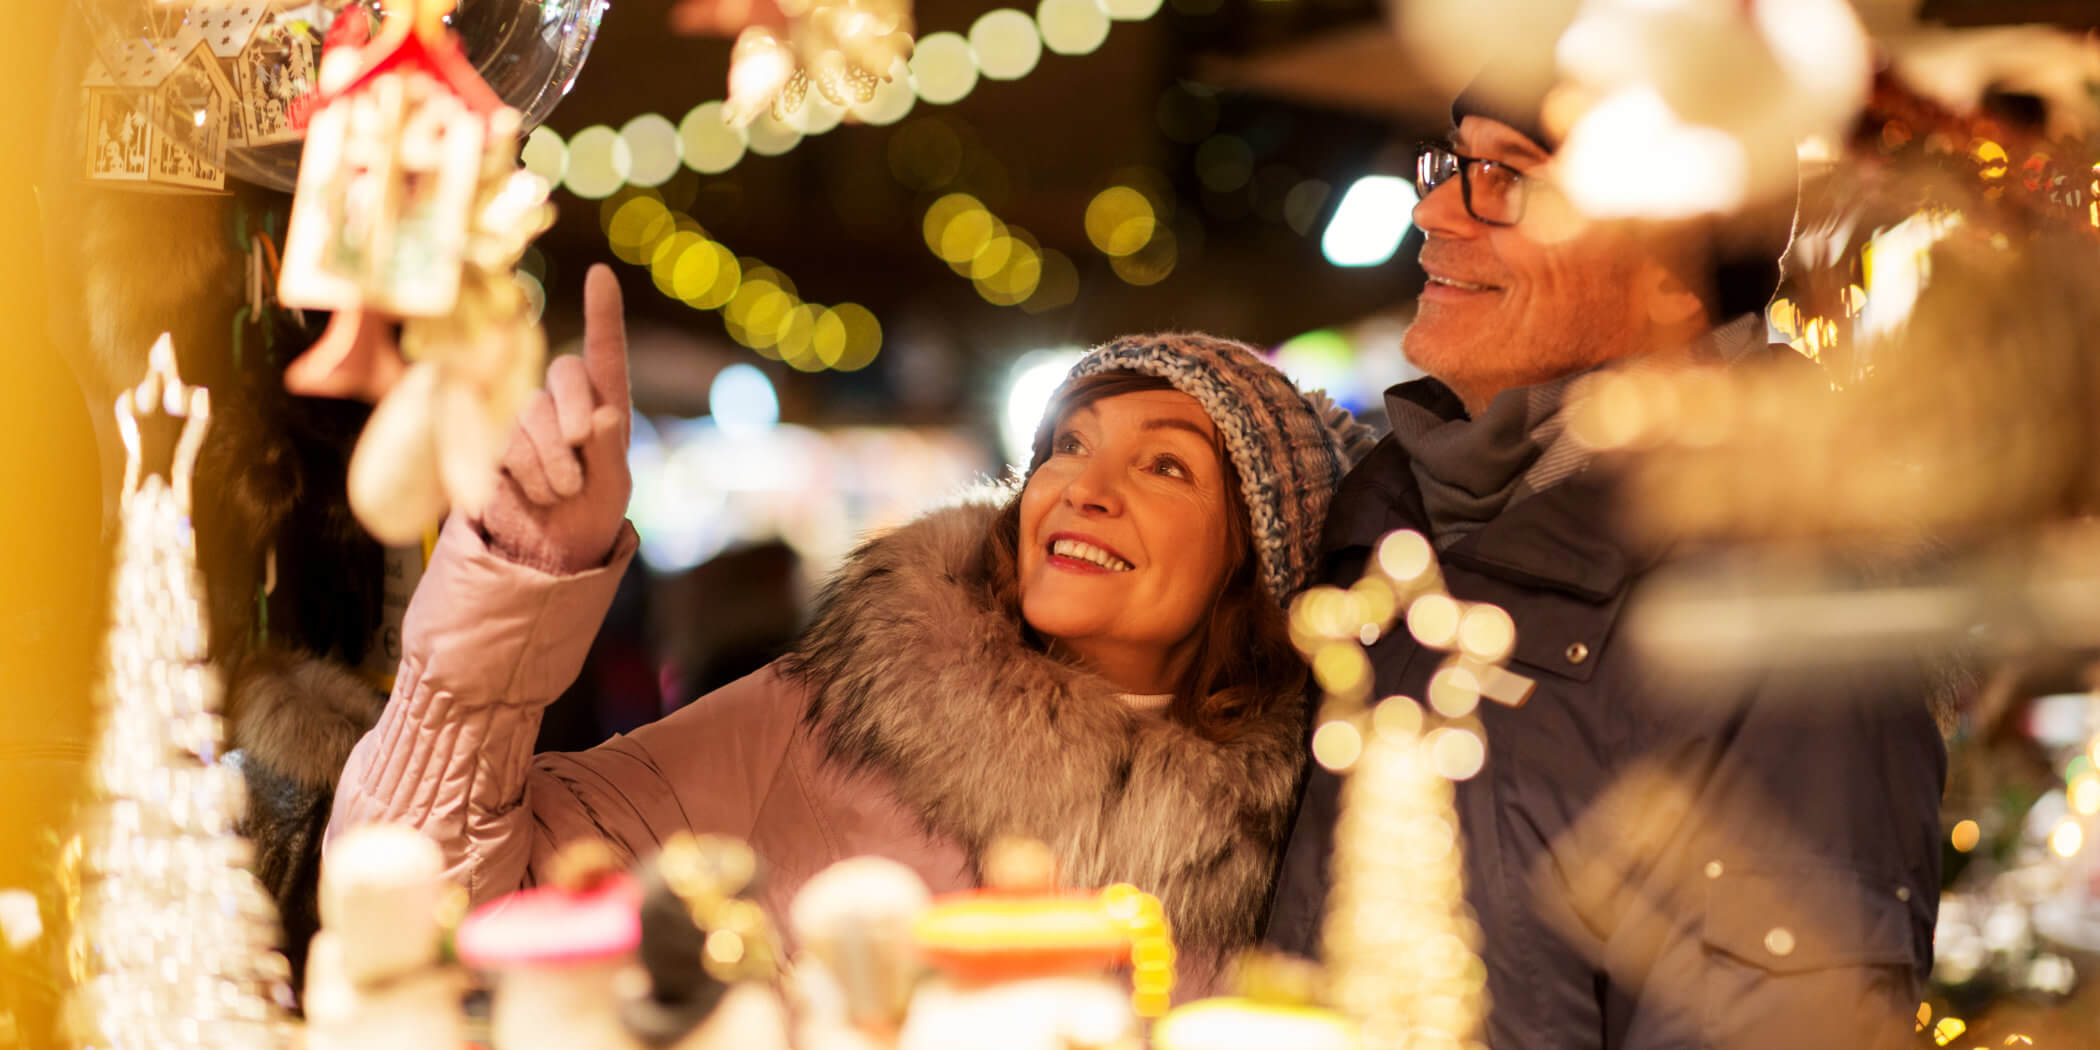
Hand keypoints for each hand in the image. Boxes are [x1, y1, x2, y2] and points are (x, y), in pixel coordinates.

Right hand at [478, 264, 633, 573]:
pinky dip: (526, 474)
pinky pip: (505, 442)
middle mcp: (563, 403)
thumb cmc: (591, 515)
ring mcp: (524, 419)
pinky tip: (533, 495)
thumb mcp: (613, 488)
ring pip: (532, 413)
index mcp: (604, 406)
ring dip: (551, 460)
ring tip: (561, 492)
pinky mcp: (491, 442)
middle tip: (582, 451)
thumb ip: (610, 452)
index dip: (603, 314)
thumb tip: (603, 416)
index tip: (601, 274)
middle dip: (575, 412)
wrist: (546, 552)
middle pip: (564, 374)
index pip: (605, 354)